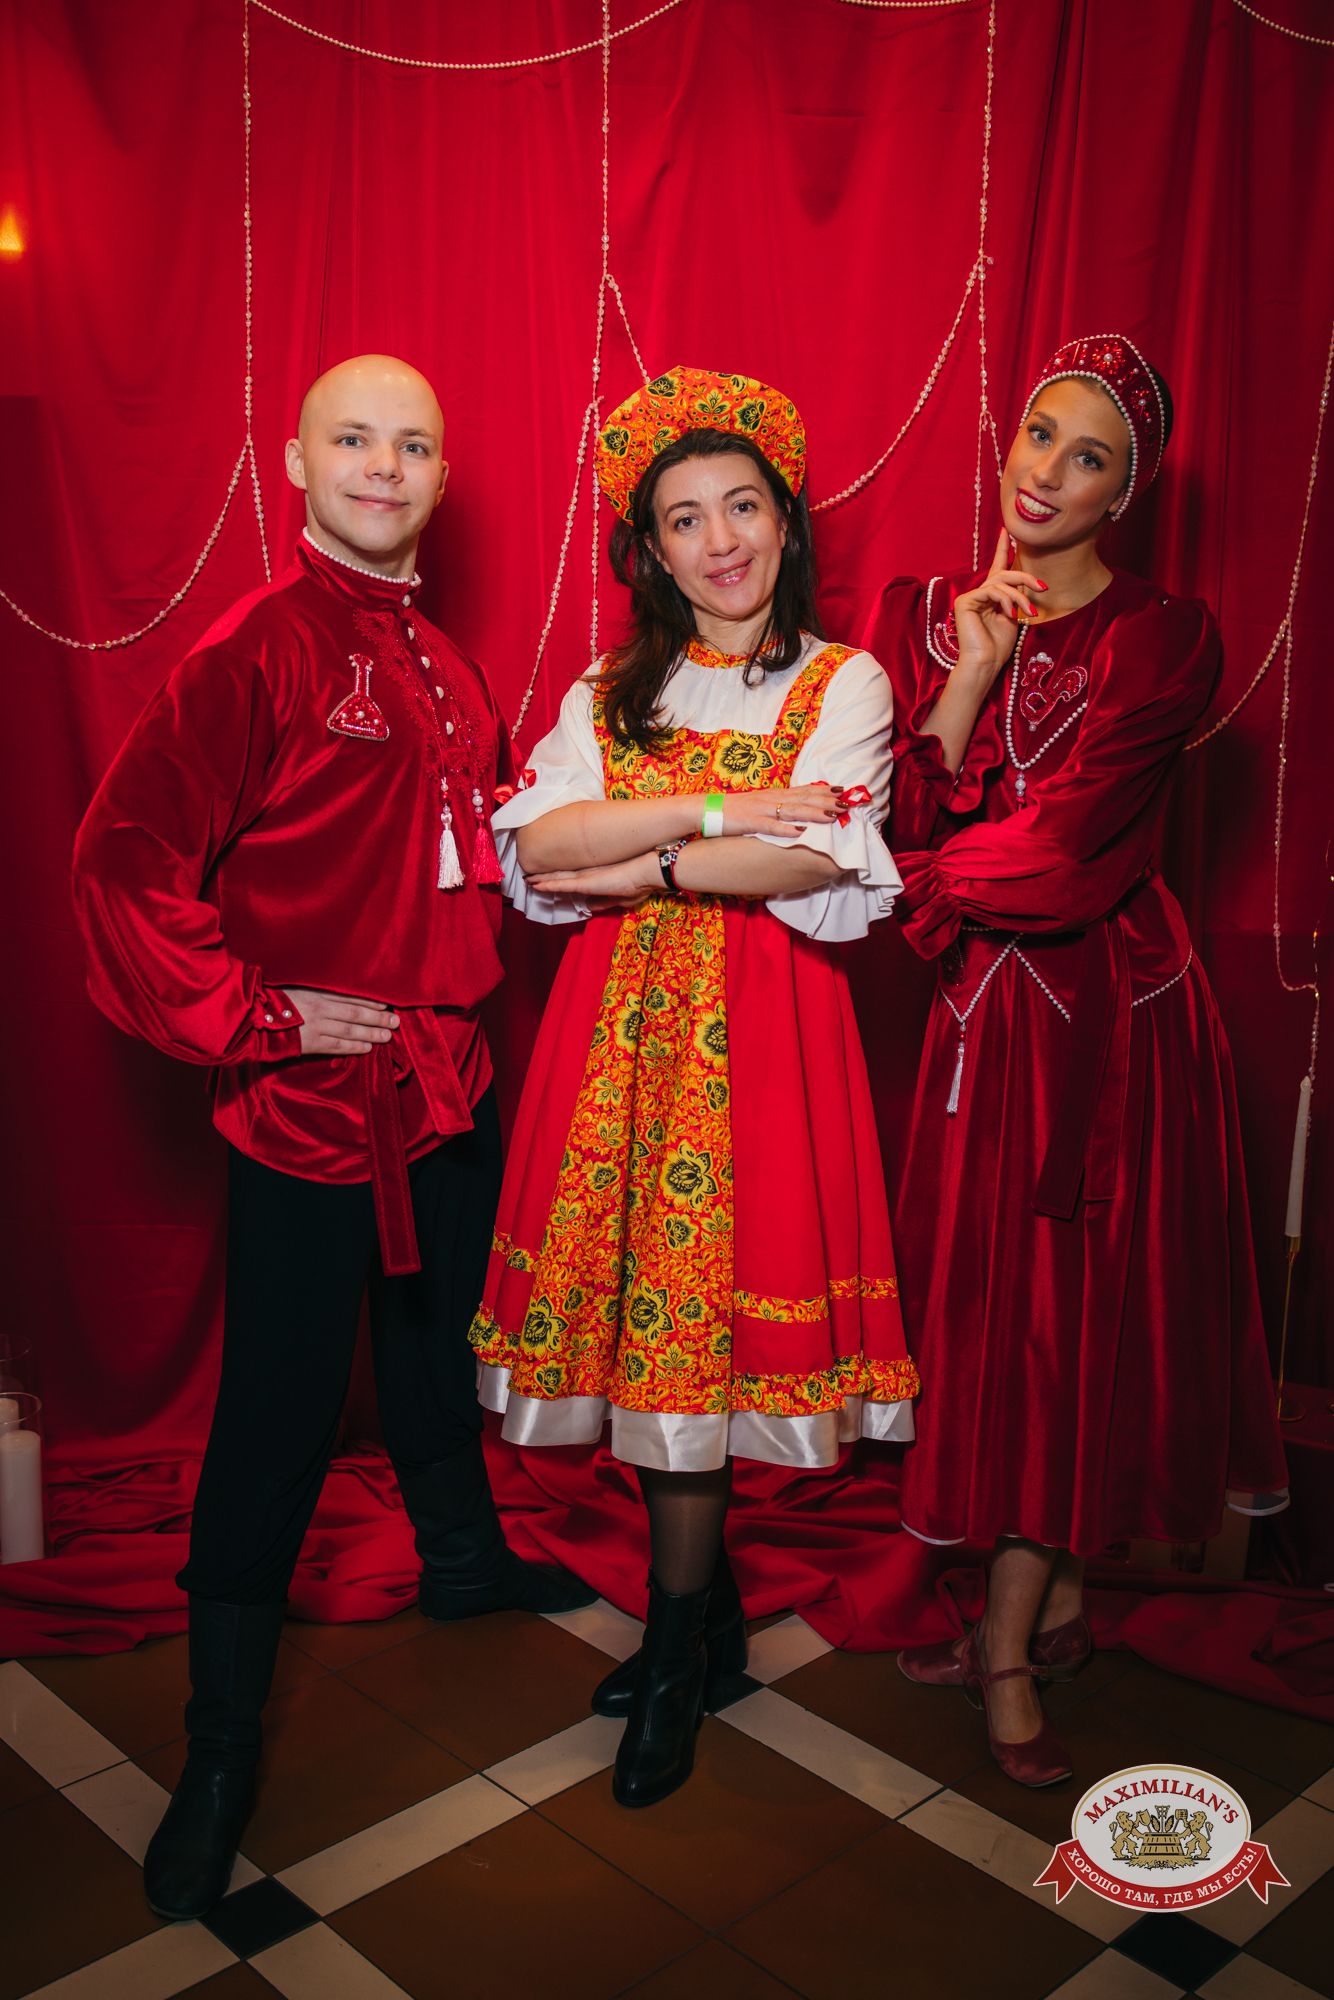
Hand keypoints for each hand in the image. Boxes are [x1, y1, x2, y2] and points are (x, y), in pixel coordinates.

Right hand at [283, 988, 399, 1055]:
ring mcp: (315, 1027)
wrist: (254, 1020)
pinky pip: (336, 1046)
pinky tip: (368, 1047)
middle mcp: (319, 1009)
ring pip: (348, 1031)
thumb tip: (341, 989)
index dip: (370, 1001)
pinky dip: (353, 1047)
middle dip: (377, 1017)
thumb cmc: (275, 1001)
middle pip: (354, 1013)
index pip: (349, 996)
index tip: (386, 1004)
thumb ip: (318, 988)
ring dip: (370, 1033)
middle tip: (396, 1021)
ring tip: (388, 1035)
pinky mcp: (309, 1044)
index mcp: (316, 993)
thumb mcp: (298, 987)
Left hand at [525, 851, 662, 904]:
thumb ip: (604, 902)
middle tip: (528, 876)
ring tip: (526, 879)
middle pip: (561, 875)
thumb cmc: (641, 883)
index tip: (544, 880)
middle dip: (545, 877)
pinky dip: (548, 885)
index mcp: (596, 877)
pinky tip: (535, 885)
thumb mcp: (622, 898)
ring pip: (558, 878)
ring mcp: (586, 876)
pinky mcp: (586, 882)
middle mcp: (588, 874)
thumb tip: (590, 908)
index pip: (572, 878)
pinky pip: (562, 884)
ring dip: (541, 879)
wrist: (649, 872)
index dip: (557, 879)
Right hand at [721, 784, 846, 836]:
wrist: (708, 809)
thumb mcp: (761, 804)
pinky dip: (787, 829)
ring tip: (832, 816)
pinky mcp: (751, 822)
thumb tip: (800, 813)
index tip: (843, 791)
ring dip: (814, 813)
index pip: (805, 790)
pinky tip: (801, 832)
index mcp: (775, 794)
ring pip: (793, 810)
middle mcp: (772, 799)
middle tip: (847, 803)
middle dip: (827, 801)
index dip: (824, 790)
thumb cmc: (736, 810)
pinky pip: (772, 826)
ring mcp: (762, 810)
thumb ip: (780, 806)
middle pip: (804, 798)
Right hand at [951, 528, 1047, 684]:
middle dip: (1025, 577)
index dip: (1002, 549)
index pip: (998, 568)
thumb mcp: (1014, 617)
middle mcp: (979, 593)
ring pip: (1000, 582)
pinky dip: (1005, 600)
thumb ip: (1016, 598)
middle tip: (1043, 587)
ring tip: (1029, 612)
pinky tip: (1010, 613)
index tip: (1007, 531)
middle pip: (1004, 574)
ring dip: (1019, 596)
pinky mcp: (965, 602)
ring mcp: (970, 597)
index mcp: (990, 597)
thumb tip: (1026, 582)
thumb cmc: (999, 647)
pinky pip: (991, 591)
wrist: (985, 663)